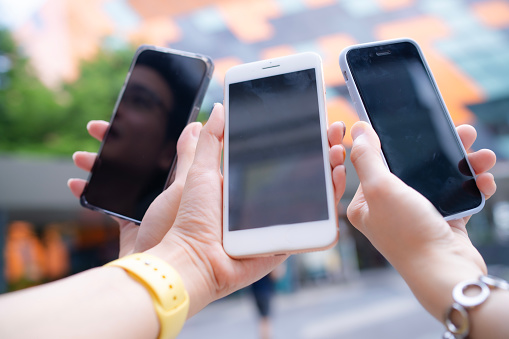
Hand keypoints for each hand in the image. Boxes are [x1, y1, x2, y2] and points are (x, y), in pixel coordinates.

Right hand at [68, 119, 199, 256]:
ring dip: (100, 165)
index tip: (130, 117)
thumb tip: (205, 122)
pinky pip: (112, 204)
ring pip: (125, 179)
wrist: (166, 277)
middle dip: (119, 145)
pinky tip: (76, 184)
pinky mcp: (136, 226)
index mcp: (194, 182)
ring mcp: (155, 211)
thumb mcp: (191, 184)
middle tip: (97, 129)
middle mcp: (175, 195)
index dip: (152, 132)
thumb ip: (195, 153)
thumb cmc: (185, 230)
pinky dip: (93, 193)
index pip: (173, 147)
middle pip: (145, 162)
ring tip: (80, 156)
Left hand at [145, 105, 347, 315]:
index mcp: (250, 182)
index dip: (302, 138)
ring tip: (338, 152)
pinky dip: (332, 203)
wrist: (194, 258)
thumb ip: (211, 140)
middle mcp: (268, 200)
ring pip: (315, 195)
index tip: (315, 119)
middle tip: (333, 131)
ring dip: (332, 171)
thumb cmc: (192, 218)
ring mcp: (280, 220)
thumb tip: (219, 108)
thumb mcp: (200, 171)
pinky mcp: (289, 239)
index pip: (284, 156)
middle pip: (305, 172)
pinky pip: (316, 222)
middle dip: (323, 149)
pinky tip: (336, 180)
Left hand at [345, 121, 496, 318]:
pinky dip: (471, 187)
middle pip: (411, 168)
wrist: (445, 271)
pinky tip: (484, 181)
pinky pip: (456, 197)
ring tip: (481, 155)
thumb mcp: (381, 189)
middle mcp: (388, 209)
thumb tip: (359, 130)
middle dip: (437, 151)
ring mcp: (414, 216)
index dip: (394, 144)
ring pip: (437, 180)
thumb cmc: (407, 233)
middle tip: (461, 134)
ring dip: (462, 166)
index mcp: (365, 203)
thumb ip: (368, 158)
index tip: (413, 127)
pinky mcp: (439, 222)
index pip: (375, 163)